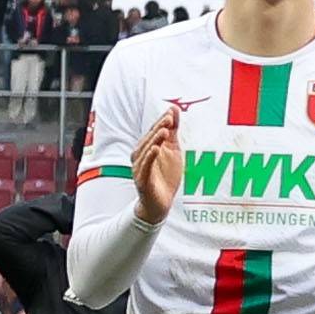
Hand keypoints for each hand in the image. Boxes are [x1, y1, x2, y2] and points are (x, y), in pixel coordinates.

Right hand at [128, 101, 185, 220]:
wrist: (160, 203)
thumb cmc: (165, 176)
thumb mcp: (173, 151)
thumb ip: (173, 132)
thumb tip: (174, 110)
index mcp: (148, 148)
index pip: (154, 132)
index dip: (162, 122)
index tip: (172, 112)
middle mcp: (141, 156)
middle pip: (149, 139)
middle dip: (158, 128)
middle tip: (168, 119)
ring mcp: (140, 168)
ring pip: (145, 151)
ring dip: (154, 140)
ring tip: (164, 131)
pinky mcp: (142, 180)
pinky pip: (144, 167)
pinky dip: (149, 158)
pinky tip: (155, 149)